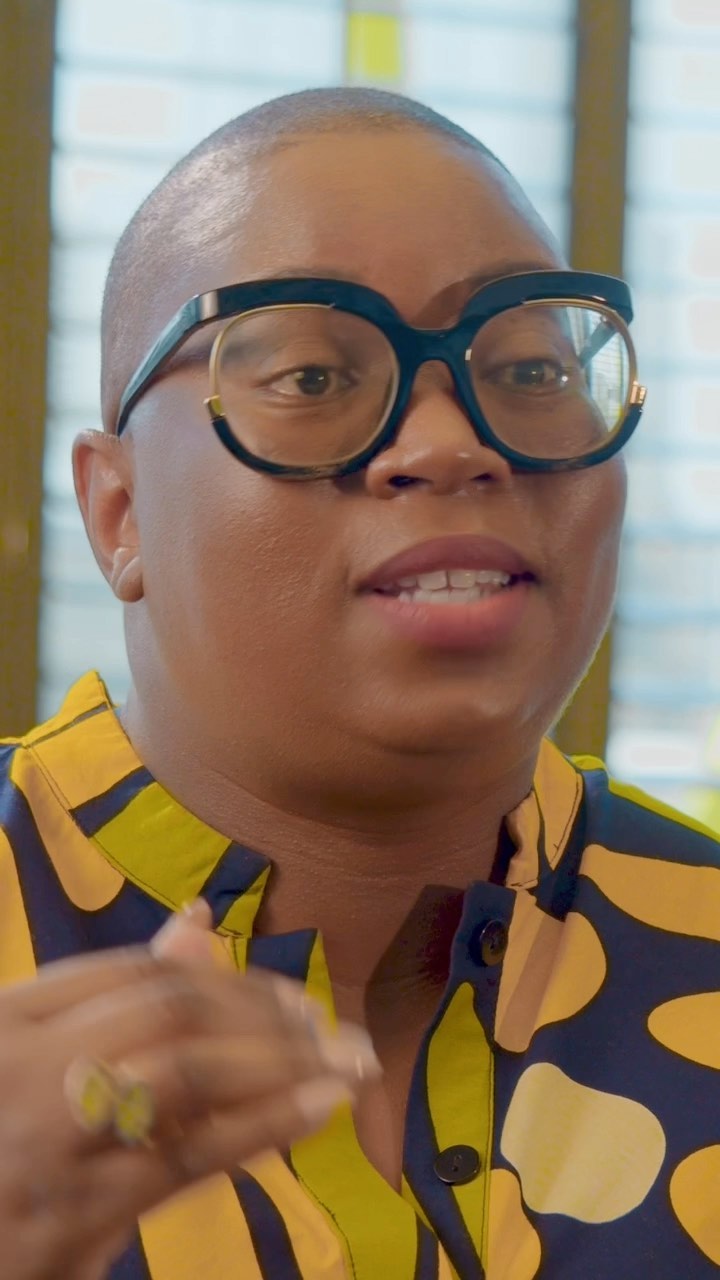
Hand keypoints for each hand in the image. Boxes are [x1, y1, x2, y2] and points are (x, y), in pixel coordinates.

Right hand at [0, 901, 378, 1279]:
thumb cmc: (4, 1149)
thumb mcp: (43, 1066)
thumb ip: (116, 1000)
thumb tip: (199, 920)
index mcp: (11, 1016)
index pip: (140, 972)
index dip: (233, 980)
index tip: (296, 998)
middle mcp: (22, 1066)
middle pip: (171, 1011)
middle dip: (267, 1016)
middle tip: (334, 1034)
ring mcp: (45, 1142)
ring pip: (187, 1072)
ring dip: (282, 1060)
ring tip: (346, 1066)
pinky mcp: (73, 1218)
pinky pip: (190, 1155)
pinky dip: (267, 1122)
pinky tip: (322, 1105)